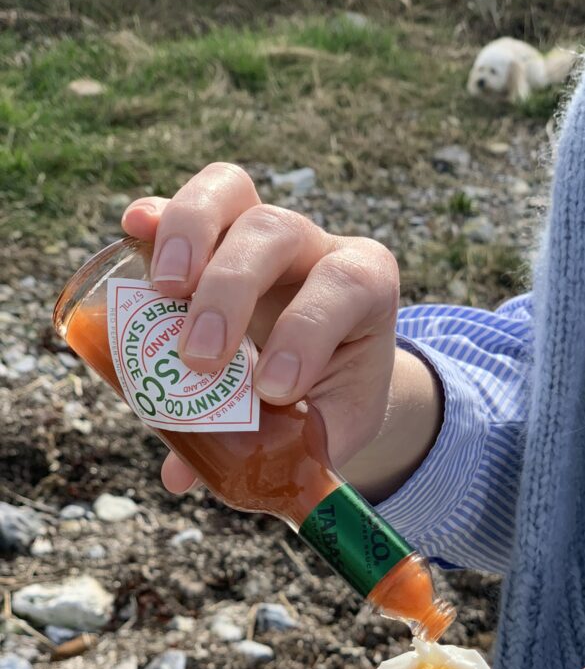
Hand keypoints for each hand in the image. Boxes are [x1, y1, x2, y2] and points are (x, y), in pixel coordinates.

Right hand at [122, 162, 440, 499]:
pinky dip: (159, 216)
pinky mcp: (216, 230)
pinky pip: (188, 203)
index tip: (275, 391)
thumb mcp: (329, 430)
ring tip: (162, 293)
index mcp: (366, 285)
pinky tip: (135, 230)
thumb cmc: (332, 401)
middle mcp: (317, 246)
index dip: (306, 331)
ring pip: (231, 194)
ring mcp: (265, 229)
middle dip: (232, 291)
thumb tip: (183, 475)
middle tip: (201, 357)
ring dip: (190, 238)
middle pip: (276, 231)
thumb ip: (272, 451)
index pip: (345, 284)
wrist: (333, 374)